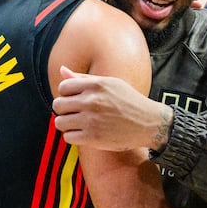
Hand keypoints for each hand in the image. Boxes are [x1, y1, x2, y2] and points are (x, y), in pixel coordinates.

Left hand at [53, 66, 171, 151]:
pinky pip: (68, 137)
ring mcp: (91, 120)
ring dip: (67, 124)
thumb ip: (83, 78)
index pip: (63, 87)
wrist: (148, 123)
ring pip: (60, 122)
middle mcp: (92, 101)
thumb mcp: (110, 83)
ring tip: (78, 123)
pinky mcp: (93, 137)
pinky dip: (73, 136)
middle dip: (64, 110)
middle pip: (58, 105)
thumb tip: (62, 69)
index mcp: (96, 85)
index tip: (75, 100)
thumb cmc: (129, 101)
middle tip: (75, 113)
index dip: (66, 94)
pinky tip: (84, 133)